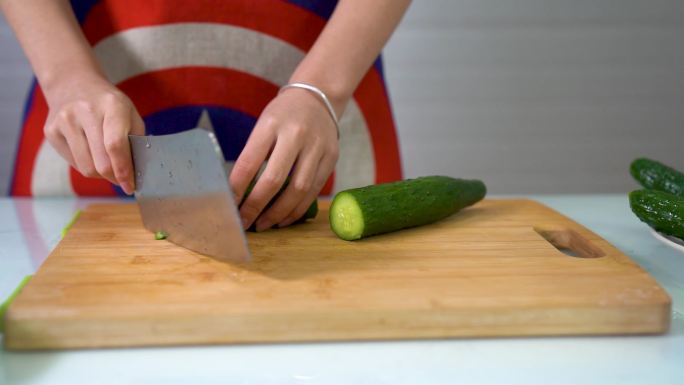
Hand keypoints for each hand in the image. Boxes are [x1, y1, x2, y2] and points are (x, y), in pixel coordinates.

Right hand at [43, 73, 143, 193]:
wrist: (73, 84)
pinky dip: (87, 166)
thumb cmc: (109, 105)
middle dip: (114, 177)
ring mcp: (64, 121)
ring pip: (86, 167)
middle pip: (100, 162)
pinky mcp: (51, 131)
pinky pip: (74, 163)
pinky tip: (92, 155)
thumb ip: (136, 141)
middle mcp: (84, 111)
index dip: (124, 170)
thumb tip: (135, 173)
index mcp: (111, 104)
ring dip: (101, 175)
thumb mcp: (130, 114)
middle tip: (123, 180)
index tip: (130, 186)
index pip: (115, 145)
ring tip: (109, 167)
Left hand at [230, 87, 340, 230]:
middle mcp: (296, 134)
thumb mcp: (264, 125)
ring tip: (264, 224)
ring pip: (298, 190)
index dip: (237, 188)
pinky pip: (314, 191)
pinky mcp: (331, 158)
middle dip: (256, 206)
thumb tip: (238, 193)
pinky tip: (284, 218)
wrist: (319, 98)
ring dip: (278, 213)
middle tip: (245, 222)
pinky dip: (297, 209)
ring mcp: (317, 147)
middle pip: (274, 179)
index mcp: (271, 124)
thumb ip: (254, 155)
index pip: (249, 161)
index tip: (229, 205)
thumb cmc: (283, 116)